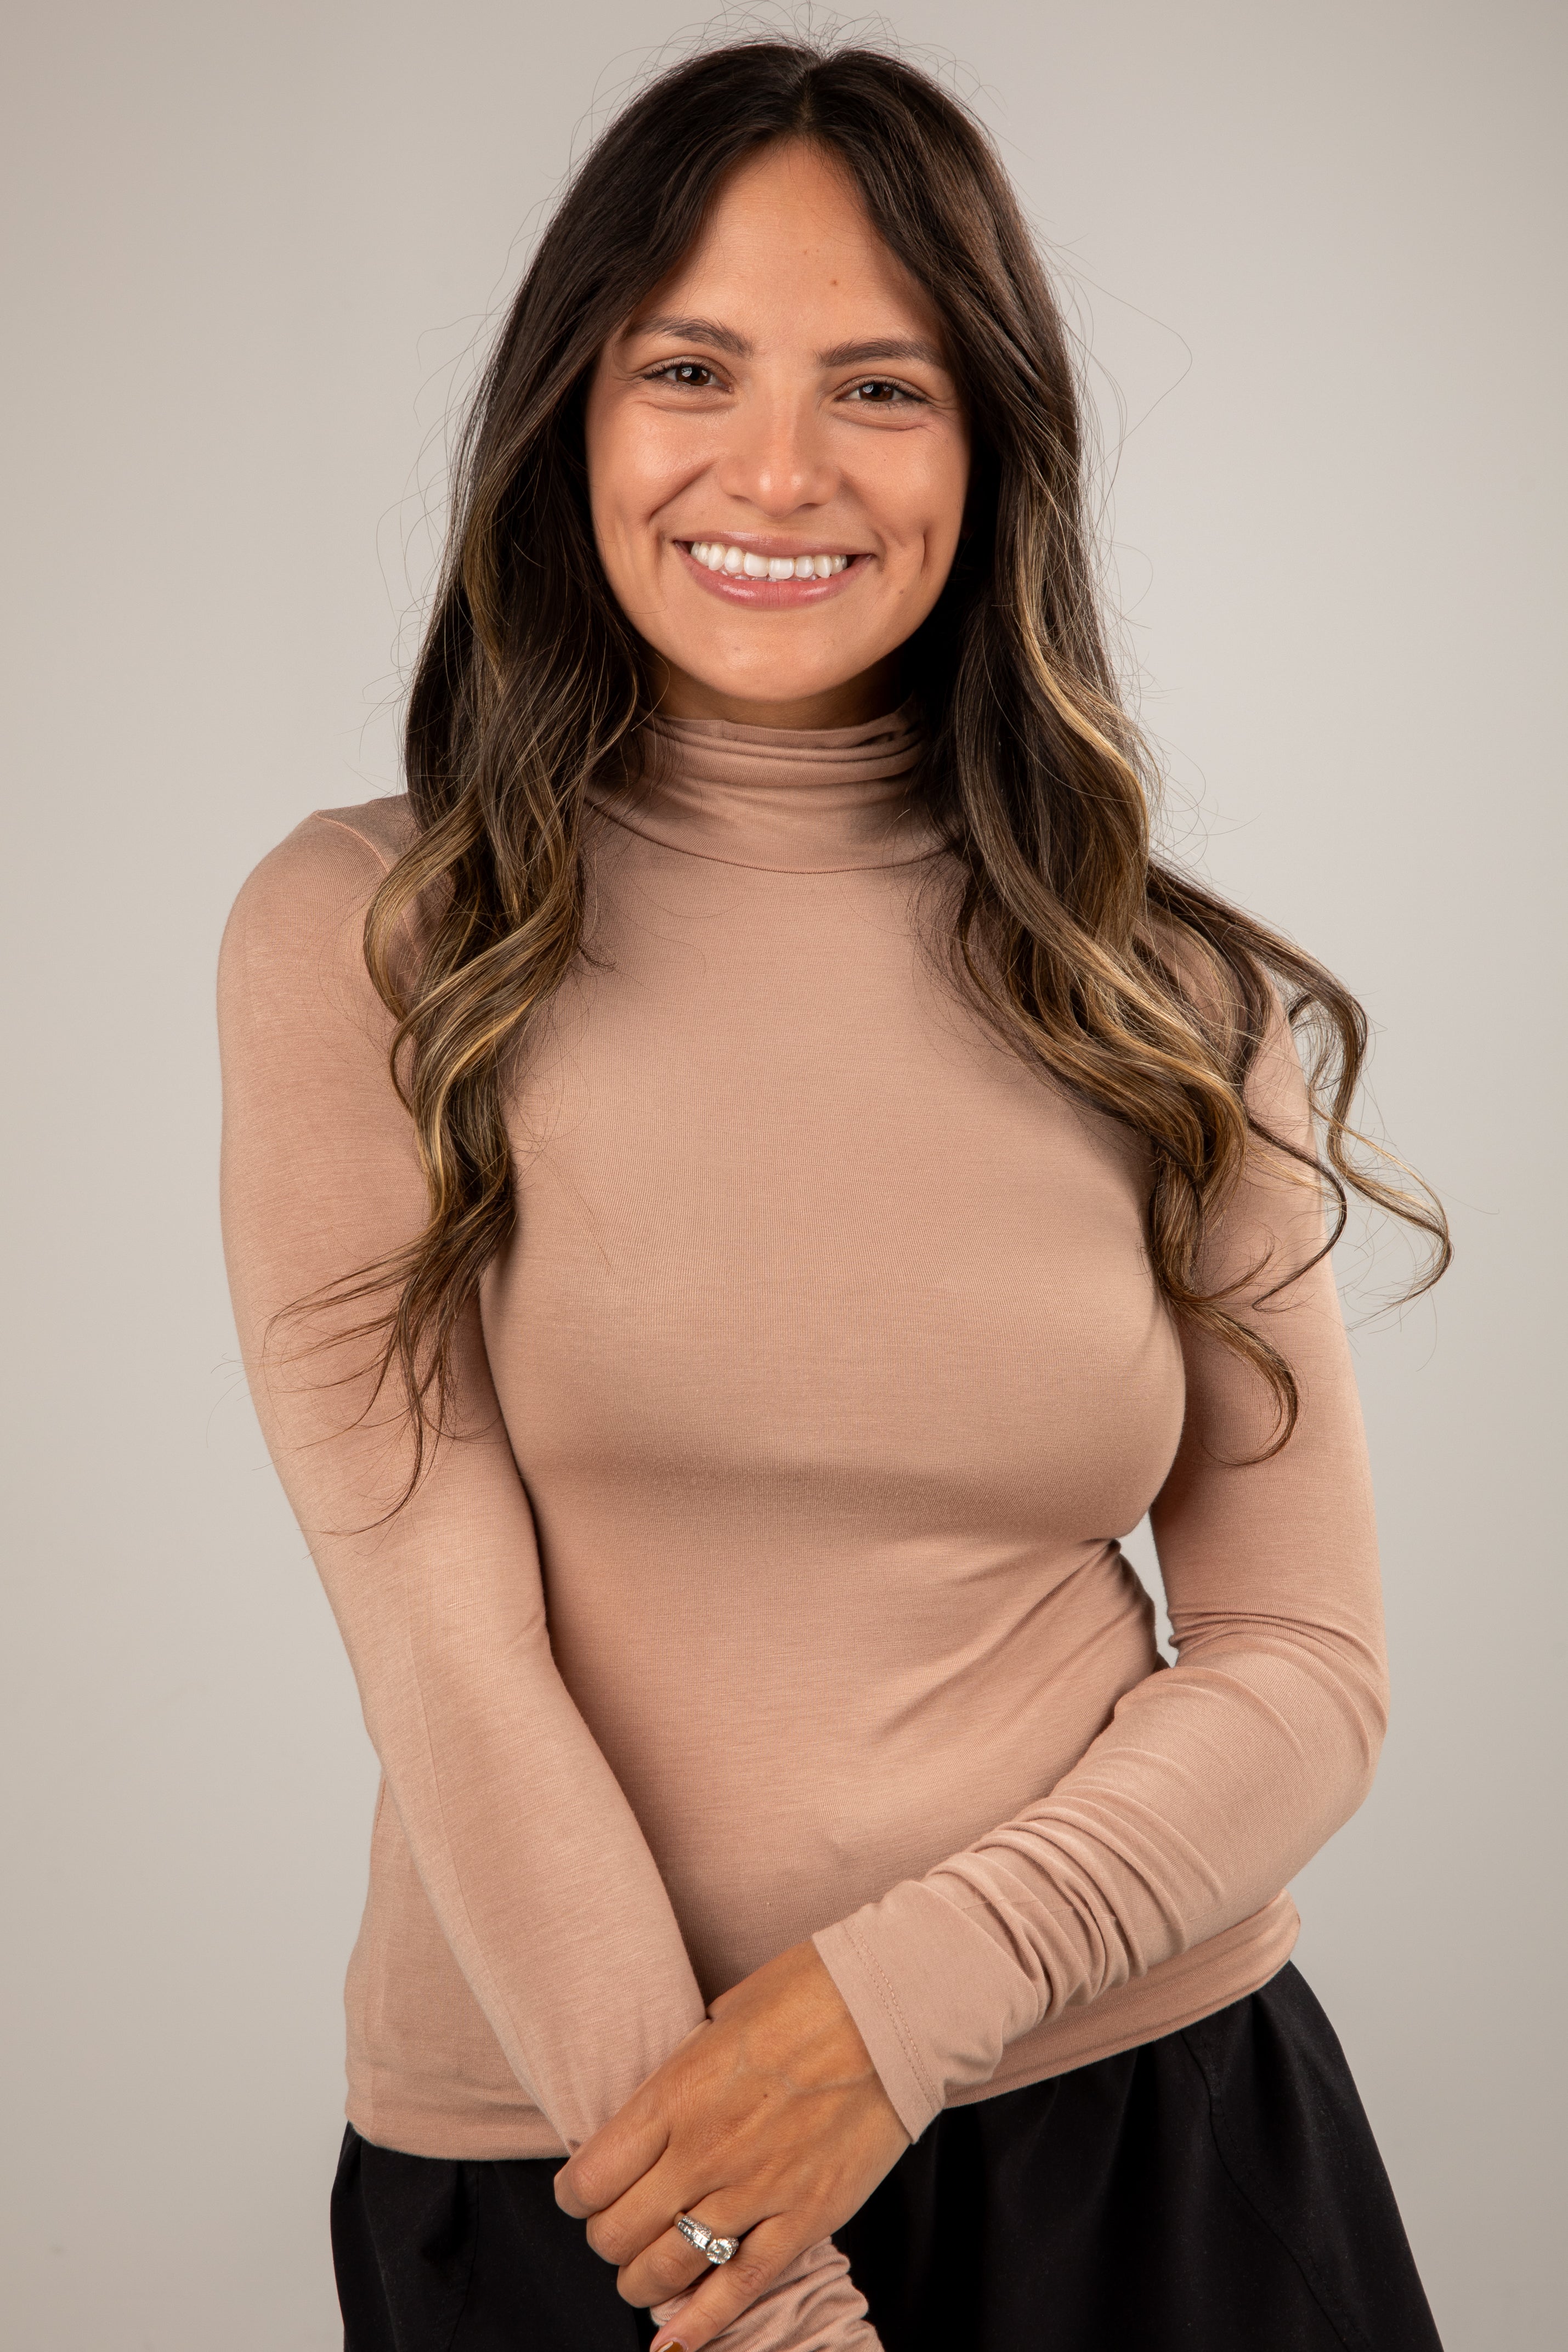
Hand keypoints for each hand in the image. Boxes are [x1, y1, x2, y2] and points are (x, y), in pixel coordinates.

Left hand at [553, 1939, 907, 2349]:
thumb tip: (664, 2104)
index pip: (591, 2178)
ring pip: (668, 2270)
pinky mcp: (805, 2218)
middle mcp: (704, 2151)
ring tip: (646, 2274)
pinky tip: (676, 2345)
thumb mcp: (719, 2017)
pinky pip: (740, 2289)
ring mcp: (755, 2190)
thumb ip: (686, 2072)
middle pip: (619, 2233)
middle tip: (619, 2229)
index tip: (581, 2195)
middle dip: (608, 2240)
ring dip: (644, 2282)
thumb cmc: (806, 1993)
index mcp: (675, 2094)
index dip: (575, 2196)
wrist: (889, 2008)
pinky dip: (702, 2325)